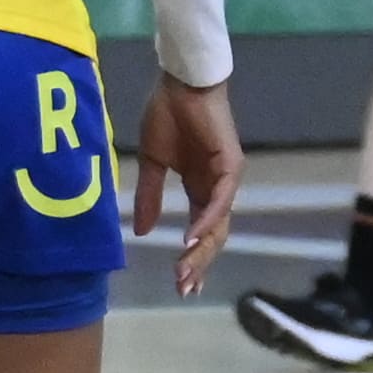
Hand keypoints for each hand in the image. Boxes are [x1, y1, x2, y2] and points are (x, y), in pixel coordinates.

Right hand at [138, 68, 242, 294]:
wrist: (179, 84)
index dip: (192, 258)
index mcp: (200, 188)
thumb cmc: (167, 115)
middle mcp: (217, 189)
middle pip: (213, 235)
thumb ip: (149, 197)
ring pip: (219, 223)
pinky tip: (192, 237)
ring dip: (202, 249)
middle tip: (183, 288)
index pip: (201, 232)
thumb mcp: (151, 162)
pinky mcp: (230, 165)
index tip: (179, 284)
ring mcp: (226, 179)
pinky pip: (220, 199)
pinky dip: (207, 219)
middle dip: (198, 263)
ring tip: (185, 271)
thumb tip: (142, 233)